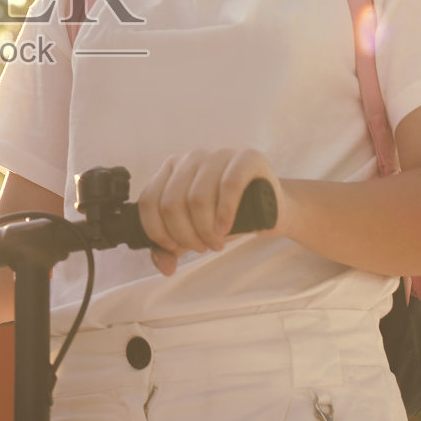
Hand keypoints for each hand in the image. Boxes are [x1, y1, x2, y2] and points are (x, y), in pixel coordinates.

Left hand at [137, 149, 282, 275]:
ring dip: (205, 230)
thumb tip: (164, 266)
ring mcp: (218, 154)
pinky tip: (225, 230)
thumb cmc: (227, 217)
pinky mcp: (246, 158)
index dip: (157, 231)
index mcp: (171, 170)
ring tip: (216, 243)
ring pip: (197, 198)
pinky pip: (228, 186)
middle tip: (202, 247)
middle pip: (171, 203)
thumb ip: (172, 247)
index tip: (174, 247)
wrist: (270, 207)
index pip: (149, 201)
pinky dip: (224, 214)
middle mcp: (190, 158)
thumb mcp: (194, 231)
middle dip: (185, 235)